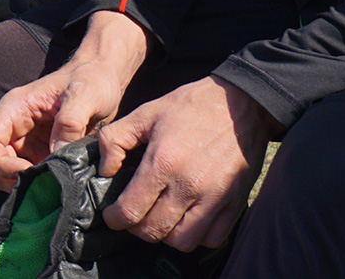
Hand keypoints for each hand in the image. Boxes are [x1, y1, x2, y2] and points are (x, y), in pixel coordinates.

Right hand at [0, 11, 147, 189]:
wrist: (104, 79)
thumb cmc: (91, 80)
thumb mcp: (85, 95)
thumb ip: (70, 122)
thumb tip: (57, 155)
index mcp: (14, 109)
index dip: (0, 163)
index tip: (29, 170)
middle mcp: (14, 127)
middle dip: (11, 178)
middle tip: (42, 182)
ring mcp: (26, 143)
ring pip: (6, 174)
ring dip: (25, 184)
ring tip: (52, 183)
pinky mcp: (40, 154)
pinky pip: (29, 176)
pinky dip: (39, 185)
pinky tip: (60, 182)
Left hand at [96, 76, 277, 252]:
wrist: (240, 102)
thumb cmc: (191, 106)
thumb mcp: (146, 112)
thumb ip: (115, 139)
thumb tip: (104, 170)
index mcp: (163, 162)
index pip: (130, 211)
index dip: (115, 219)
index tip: (112, 215)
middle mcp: (188, 185)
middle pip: (153, 231)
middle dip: (137, 227)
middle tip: (135, 214)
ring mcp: (214, 198)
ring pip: (182, 242)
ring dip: (166, 235)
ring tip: (162, 217)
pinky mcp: (235, 203)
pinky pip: (211, 239)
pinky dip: (197, 236)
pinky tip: (188, 218)